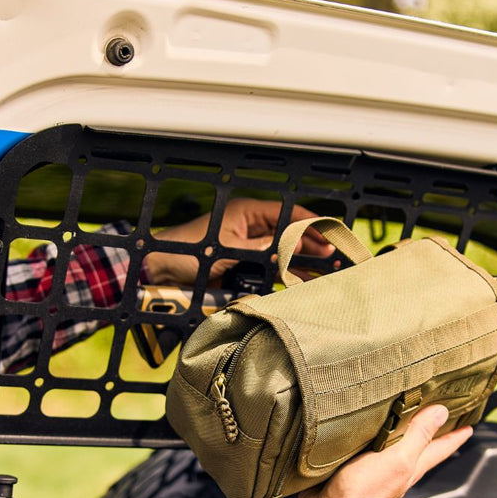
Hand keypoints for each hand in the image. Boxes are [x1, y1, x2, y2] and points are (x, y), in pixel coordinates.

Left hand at [141, 199, 334, 285]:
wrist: (161, 272)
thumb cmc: (187, 250)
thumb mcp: (228, 247)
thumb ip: (262, 247)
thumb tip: (292, 244)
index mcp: (248, 213)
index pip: (288, 214)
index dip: (311, 223)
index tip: (331, 233)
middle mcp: (252, 229)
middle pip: (291, 235)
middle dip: (313, 245)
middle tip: (335, 257)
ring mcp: (249, 250)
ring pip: (285, 254)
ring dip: (304, 262)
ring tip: (328, 272)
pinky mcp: (244, 270)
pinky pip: (272, 271)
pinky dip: (288, 277)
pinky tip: (304, 283)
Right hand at [293, 407, 471, 497]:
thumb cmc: (363, 495)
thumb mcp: (398, 460)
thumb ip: (419, 436)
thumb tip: (442, 414)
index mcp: (411, 467)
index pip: (441, 448)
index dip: (455, 436)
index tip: (469, 425)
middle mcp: (396, 470)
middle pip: (419, 448)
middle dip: (429, 431)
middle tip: (438, 414)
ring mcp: (374, 472)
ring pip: (392, 448)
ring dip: (398, 433)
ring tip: (401, 414)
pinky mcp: (351, 470)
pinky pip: (365, 449)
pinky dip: (369, 438)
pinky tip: (360, 430)